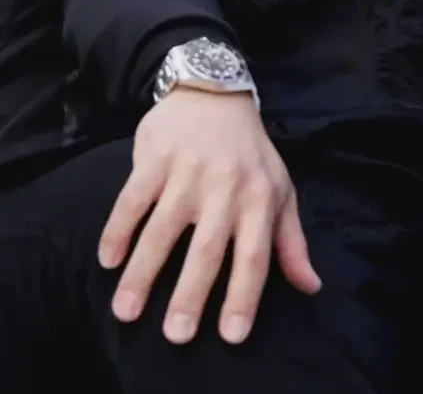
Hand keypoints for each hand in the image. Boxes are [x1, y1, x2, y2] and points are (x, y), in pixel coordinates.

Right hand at [97, 87, 320, 344]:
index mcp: (260, 198)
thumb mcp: (280, 189)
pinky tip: (107, 260)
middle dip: (190, 295)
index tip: (232, 335)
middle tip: (175, 335)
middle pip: (207, 249)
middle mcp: (225, 187)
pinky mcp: (154, 157)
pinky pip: (132, 199)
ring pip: (162, 229)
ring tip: (126, 311)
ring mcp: (187, 171)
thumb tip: (311, 287)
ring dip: (143, 272)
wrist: (215, 91)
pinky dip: (118, 229)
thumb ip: (291, 241)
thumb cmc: (250, 152)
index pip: (255, 255)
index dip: (245, 296)